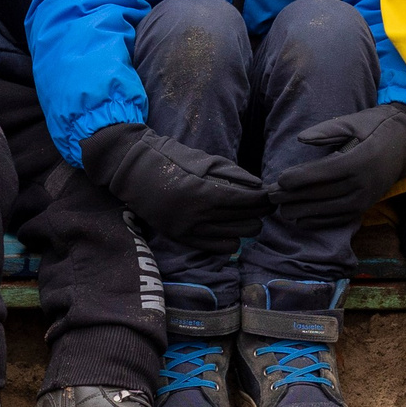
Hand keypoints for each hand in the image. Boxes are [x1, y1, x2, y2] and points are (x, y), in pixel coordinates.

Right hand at [81, 121, 271, 255]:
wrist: (134, 171)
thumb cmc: (170, 159)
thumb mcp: (203, 160)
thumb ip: (233, 174)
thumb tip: (259, 186)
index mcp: (204, 193)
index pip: (246, 201)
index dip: (263, 199)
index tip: (271, 195)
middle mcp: (198, 216)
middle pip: (245, 221)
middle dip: (258, 212)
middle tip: (261, 203)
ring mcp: (189, 230)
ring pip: (235, 237)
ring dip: (246, 226)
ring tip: (247, 215)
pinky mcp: (182, 238)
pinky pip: (218, 247)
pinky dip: (230, 239)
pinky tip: (231, 228)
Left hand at [271, 103, 405, 230]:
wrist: (405, 143)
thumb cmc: (374, 128)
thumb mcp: (353, 122)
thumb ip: (326, 131)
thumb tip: (300, 139)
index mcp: (359, 160)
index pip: (324, 173)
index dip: (299, 178)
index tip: (278, 179)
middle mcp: (363, 183)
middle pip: (323, 193)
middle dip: (294, 196)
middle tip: (270, 196)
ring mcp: (366, 198)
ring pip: (329, 210)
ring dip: (302, 211)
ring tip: (280, 209)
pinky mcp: (366, 207)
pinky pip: (340, 219)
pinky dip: (319, 222)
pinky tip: (300, 220)